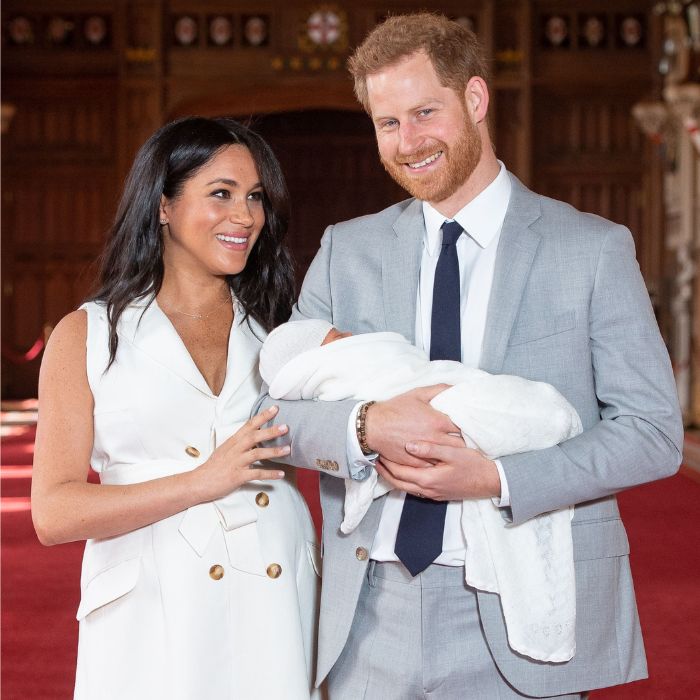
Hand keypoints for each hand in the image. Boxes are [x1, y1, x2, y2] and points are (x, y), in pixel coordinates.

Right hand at [195, 405, 288, 500]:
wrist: (199, 482)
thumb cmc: (213, 466)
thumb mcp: (225, 450)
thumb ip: (239, 443)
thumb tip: (254, 437)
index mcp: (232, 442)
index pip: (248, 425)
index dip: (262, 416)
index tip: (275, 408)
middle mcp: (235, 450)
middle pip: (253, 437)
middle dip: (270, 431)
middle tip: (285, 427)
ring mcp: (236, 463)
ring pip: (256, 454)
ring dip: (273, 451)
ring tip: (287, 450)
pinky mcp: (237, 476)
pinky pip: (256, 474)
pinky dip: (269, 474)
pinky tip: (281, 474)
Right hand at [365, 385, 463, 467]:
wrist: (373, 426)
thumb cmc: (395, 409)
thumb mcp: (417, 394)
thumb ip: (439, 389)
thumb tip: (456, 387)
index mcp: (437, 421)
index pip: (464, 427)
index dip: (469, 427)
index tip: (472, 427)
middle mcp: (434, 438)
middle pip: (460, 445)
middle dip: (465, 443)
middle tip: (468, 441)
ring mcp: (426, 453)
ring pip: (448, 457)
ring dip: (453, 455)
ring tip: (458, 452)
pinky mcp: (417, 463)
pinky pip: (434, 466)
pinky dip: (439, 463)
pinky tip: (442, 461)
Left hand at [374, 442, 500, 500]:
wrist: (490, 482)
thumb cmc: (473, 465)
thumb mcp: (453, 452)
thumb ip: (430, 449)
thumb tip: (409, 445)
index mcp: (428, 479)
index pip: (399, 472)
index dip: (386, 463)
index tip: (378, 451)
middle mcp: (427, 490)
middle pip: (397, 483)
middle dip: (384, 472)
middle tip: (376, 458)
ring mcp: (432, 494)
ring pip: (405, 488)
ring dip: (393, 477)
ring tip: (385, 464)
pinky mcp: (437, 494)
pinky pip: (414, 489)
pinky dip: (404, 481)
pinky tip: (404, 471)